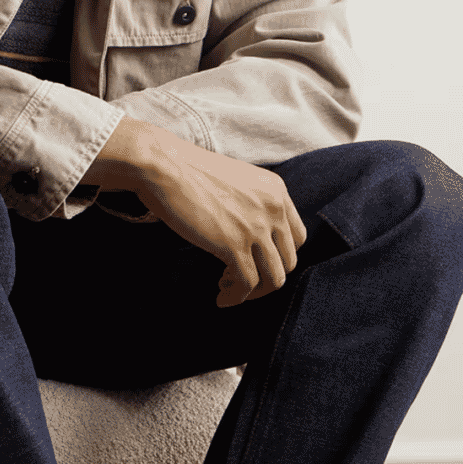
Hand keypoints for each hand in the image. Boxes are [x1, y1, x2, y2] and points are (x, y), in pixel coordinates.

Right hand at [84, 118, 306, 306]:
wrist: (165, 166)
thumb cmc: (189, 172)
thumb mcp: (236, 181)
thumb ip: (252, 203)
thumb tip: (249, 233)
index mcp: (276, 191)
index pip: (297, 237)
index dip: (279, 257)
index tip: (257, 263)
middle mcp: (273, 209)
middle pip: (288, 261)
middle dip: (267, 278)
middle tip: (241, 281)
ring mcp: (256, 227)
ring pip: (274, 278)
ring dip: (253, 293)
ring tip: (228, 289)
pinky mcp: (234, 245)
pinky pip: (247, 283)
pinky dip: (236, 297)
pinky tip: (221, 297)